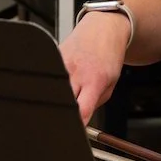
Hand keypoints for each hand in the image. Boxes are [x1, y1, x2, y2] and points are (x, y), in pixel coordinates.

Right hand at [61, 9, 133, 125]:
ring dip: (56, 96)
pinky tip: (58, 81)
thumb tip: (81, 119)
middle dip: (62, 112)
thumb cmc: (109, 55)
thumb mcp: (111, 82)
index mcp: (94, 80)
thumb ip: (96, 102)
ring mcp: (61, 63)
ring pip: (52, 89)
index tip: (73, 133)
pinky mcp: (53, 55)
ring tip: (63, 95)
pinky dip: (52, 83)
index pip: (81, 111)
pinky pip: (49, 76)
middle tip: (63, 119)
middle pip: (62, 101)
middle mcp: (76, 72)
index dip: (76, 125)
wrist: (103, 28)